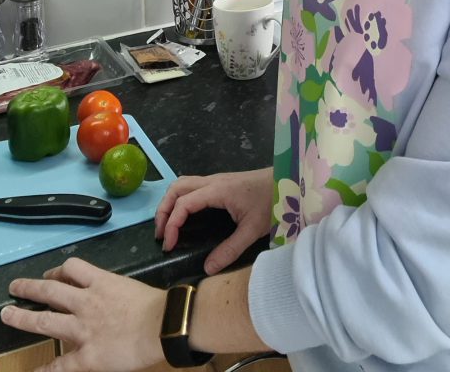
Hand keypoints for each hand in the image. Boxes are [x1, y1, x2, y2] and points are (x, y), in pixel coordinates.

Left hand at [0, 258, 165, 371]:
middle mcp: (86, 303)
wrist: (163, 324)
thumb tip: (105, 294)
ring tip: (7, 314)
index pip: (71, 269)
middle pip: (50, 291)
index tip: (50, 276)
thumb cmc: (154, 304)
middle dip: (29, 288)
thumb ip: (111, 290)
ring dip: (22, 318)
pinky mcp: (87, 355)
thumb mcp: (129, 286)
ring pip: (45, 321)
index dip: (56, 272)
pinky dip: (46, 370)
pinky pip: (61, 364)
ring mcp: (83, 329)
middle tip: (14, 287)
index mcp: (100, 283)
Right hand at [155, 167, 272, 273]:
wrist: (288, 180)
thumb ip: (230, 249)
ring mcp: (216, 180)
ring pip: (183, 184)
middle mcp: (212, 181)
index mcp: (217, 190)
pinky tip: (185, 216)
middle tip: (161, 235)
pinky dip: (181, 199)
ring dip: (170, 202)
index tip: (168, 245)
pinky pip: (192, 186)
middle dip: (163, 210)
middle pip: (177, 188)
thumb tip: (207, 268)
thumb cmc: (271, 201)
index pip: (183, 203)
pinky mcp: (221, 183)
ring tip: (168, 226)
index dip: (171, 224)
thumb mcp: (253, 229)